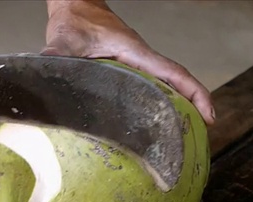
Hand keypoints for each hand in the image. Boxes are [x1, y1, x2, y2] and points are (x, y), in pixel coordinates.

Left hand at [43, 0, 214, 124]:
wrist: (75, 6)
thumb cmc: (75, 19)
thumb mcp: (64, 39)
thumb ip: (56, 56)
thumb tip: (44, 70)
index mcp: (134, 52)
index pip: (172, 72)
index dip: (193, 93)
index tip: (208, 114)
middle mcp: (139, 58)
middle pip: (175, 83)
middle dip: (192, 107)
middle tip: (198, 137)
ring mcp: (134, 63)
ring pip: (163, 85)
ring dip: (177, 105)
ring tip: (181, 136)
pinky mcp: (126, 67)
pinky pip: (149, 85)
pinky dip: (158, 100)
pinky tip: (152, 121)